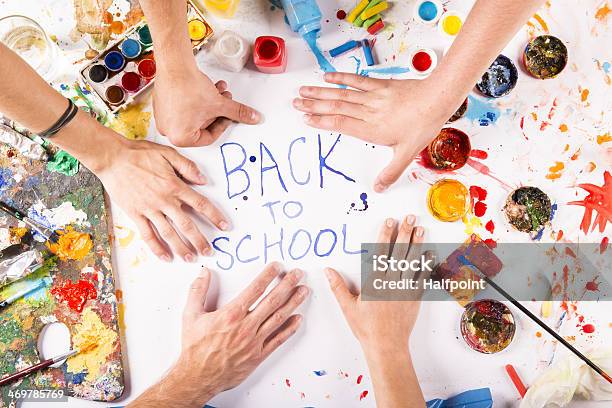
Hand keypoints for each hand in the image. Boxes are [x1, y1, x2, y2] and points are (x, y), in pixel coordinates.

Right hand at [95, 134, 228, 261]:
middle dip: (199, 240)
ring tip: (191, 258)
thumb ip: (187, 167)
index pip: (200, 204)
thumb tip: (204, 180)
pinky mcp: (135, 214)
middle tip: (209, 251)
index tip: (225, 226)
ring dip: (181, 248)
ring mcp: (149, 209)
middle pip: (186, 225)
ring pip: (168, 233)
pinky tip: (165, 257)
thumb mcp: (168, 153)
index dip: (214, 216)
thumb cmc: (139, 153)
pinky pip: (148, 234)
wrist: (112, 158)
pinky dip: (157, 248)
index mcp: (175, 186)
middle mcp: (164, 200)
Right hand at [131, 264, 308, 406]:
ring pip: (278, 318)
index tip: (277, 266)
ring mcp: (254, 341)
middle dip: (287, 285)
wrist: (198, 377)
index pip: (255, 289)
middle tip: (297, 274)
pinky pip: (278, 340)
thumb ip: (198, 291)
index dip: (268, 275)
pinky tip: (298, 319)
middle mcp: (246, 326)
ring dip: (293, 303)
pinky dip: (290, 329)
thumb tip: (204, 272)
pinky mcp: (258, 355)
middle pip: (272, 301)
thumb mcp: (190, 315)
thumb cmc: (194, 348)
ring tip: (304, 291)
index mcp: (231, 314)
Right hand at [154, 65, 260, 146]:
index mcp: (181, 138)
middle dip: (216, 111)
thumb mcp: (220, 104)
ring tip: (219, 91)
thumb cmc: (189, 87)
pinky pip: (184, 106)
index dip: (223, 125)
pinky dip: (197, 99)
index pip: (209, 137)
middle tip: (226, 102)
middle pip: (201, 125)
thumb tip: (252, 118)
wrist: (174, 65)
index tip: (229, 116)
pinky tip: (207, 87)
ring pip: (194, 114)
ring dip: (210, 102)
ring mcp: (164, 117)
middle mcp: (169, 130)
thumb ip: (238, 113)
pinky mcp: (162, 104)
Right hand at [294, 73, 461, 192]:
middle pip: (335, 107)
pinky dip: (341, 78)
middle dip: (313, 105)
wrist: (437, 99)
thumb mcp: (407, 153)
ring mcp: (373, 97)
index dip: (321, 121)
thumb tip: (379, 188)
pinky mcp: (380, 85)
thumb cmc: (423, 125)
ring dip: (321, 92)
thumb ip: (391, 172)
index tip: (305, 119)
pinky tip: (327, 77)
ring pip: (342, 94)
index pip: (340, 124)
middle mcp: (368, 111)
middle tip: (295, 103)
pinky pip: (356, 80)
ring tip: (303, 90)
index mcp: (372, 129)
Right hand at [325, 215, 428, 406]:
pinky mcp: (415, 298)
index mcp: (374, 282)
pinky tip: (430, 253)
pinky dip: (427, 265)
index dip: (385, 235)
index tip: (390, 222)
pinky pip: (423, 278)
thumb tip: (327, 270)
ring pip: (412, 262)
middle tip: (410, 218)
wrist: (386, 345)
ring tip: (421, 229)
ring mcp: (405, 289)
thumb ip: (337, 287)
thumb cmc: (365, 328)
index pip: (380, 253)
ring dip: (417, 244)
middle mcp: (391, 282)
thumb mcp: (348, 307)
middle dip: (404, 233)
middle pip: (399, 252)